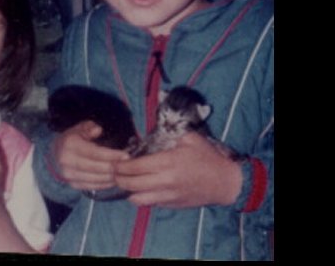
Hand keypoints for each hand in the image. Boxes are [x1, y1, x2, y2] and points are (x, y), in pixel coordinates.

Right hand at [53, 120, 128, 190]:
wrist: (55, 154)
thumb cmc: (72, 139)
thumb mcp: (79, 128)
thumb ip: (89, 127)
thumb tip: (98, 130)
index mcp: (70, 145)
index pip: (95, 153)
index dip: (112, 156)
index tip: (126, 156)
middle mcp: (68, 161)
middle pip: (97, 168)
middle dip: (115, 168)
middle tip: (129, 166)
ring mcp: (69, 175)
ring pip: (96, 179)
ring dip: (112, 178)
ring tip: (125, 173)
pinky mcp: (73, 184)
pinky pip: (93, 187)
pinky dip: (106, 184)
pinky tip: (115, 179)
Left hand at [114, 133, 242, 207]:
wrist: (225, 182)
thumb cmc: (208, 157)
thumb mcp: (190, 139)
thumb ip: (169, 136)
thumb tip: (151, 134)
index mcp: (168, 162)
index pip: (135, 166)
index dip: (121, 165)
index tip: (116, 161)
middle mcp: (165, 181)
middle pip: (131, 184)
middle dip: (118, 178)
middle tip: (114, 172)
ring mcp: (168, 195)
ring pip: (138, 199)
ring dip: (128, 191)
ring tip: (125, 182)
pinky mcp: (172, 205)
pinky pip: (150, 204)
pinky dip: (142, 197)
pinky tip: (140, 189)